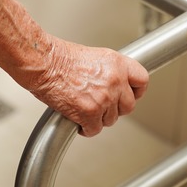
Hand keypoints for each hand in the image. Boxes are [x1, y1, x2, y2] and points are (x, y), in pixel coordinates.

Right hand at [27, 39, 148, 136]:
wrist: (44, 63)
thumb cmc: (60, 58)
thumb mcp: (94, 57)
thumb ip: (110, 71)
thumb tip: (115, 85)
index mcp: (117, 63)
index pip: (142, 80)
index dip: (137, 91)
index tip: (132, 95)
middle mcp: (115, 80)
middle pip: (128, 106)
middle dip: (115, 109)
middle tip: (102, 106)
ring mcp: (104, 98)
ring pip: (111, 120)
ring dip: (98, 118)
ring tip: (84, 108)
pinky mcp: (90, 113)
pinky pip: (94, 129)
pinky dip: (85, 128)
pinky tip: (77, 119)